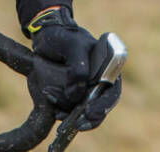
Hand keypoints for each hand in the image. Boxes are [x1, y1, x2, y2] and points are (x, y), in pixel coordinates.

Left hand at [26, 6, 121, 129]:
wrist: (46, 35)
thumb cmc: (63, 36)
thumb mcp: (71, 45)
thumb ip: (78, 68)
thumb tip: (76, 94)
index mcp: (107, 67)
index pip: (113, 89)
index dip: (105, 104)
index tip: (91, 112)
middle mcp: (99, 81)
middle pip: (100, 105)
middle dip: (90, 118)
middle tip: (78, 124)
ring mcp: (85, 89)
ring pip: (84, 110)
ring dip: (72, 115)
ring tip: (59, 113)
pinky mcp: (71, 94)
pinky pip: (70, 109)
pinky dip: (63, 112)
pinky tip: (55, 111)